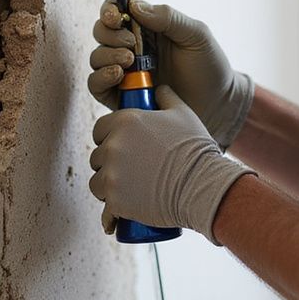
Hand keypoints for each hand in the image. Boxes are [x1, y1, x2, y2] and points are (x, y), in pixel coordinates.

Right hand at [88, 0, 253, 148]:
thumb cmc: (209, 65)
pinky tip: (119, 76)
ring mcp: (125, 72)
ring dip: (107, 56)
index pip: (117, 9)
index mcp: (148, 26)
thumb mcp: (195, 34)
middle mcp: (131, 47)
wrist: (218, 105)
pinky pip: (96, 85)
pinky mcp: (120, 97)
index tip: (117, 17)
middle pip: (102, 32)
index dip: (109, 9)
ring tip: (129, 62)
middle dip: (109, 34)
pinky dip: (100, 78)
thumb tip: (135, 6)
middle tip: (131, 45)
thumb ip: (168, 17)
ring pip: (97, 57)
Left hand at [88, 85, 252, 242]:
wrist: (201, 184)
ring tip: (126, 188)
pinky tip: (119, 210)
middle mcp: (113, 146)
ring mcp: (112, 174)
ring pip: (97, 180)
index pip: (100, 128)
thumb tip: (159, 88)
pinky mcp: (115, 200)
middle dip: (108, 161)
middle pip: (97, 154)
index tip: (121, 145)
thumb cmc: (194, 147)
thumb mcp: (183, 113)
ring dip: (107, 184)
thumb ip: (166, 97)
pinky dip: (111, 209)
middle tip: (128, 169)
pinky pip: (104, 206)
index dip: (108, 136)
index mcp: (124, 121)